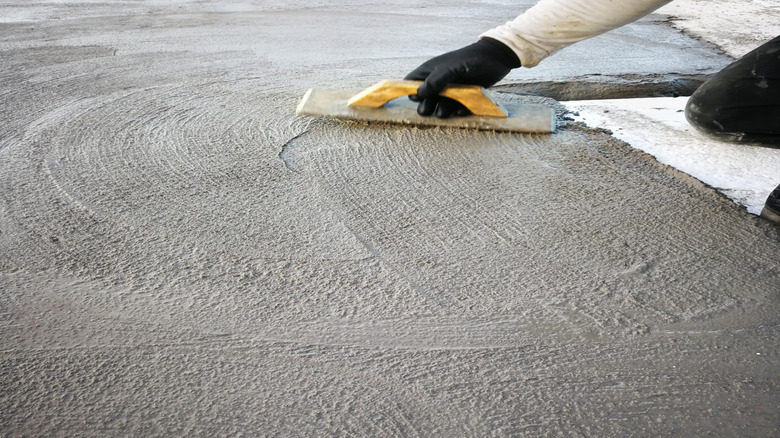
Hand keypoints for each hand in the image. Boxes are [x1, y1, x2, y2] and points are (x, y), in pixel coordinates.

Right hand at [404, 37, 520, 117]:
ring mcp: (451, 90)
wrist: (496, 58)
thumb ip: (435, 79)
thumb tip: (418, 93)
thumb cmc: (470, 59)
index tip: (415, 98)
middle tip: (428, 109)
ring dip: (439, 110)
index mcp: (430, 71)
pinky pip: (455, 109)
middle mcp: (438, 81)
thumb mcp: (451, 67)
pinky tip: (459, 111)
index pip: (411, 82)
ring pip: (439, 105)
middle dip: (425, 105)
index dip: (410, 91)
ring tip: (443, 112)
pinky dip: (456, 112)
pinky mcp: (463, 97)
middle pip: (424, 98)